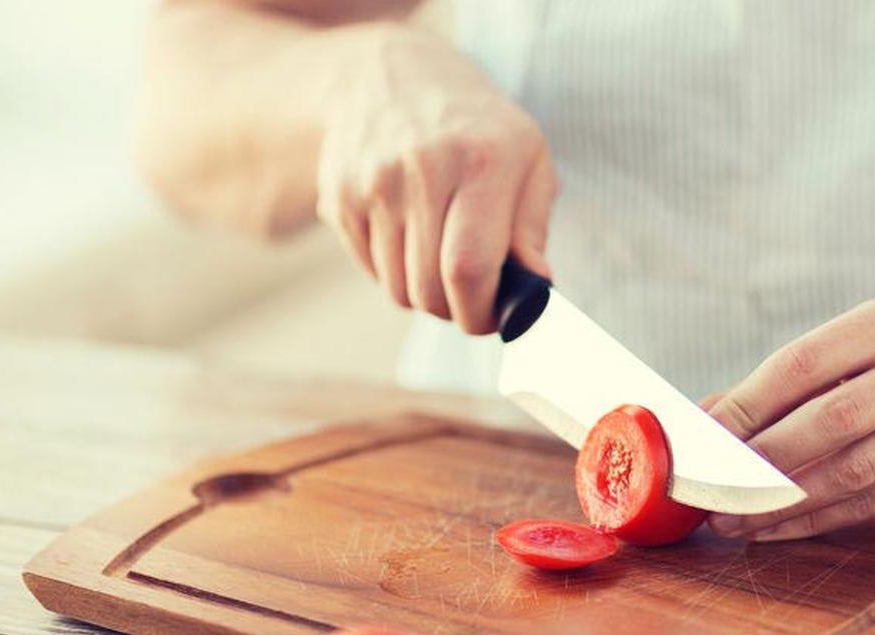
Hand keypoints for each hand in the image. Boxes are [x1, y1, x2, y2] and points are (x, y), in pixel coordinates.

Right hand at [316, 28, 557, 332]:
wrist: (391, 74)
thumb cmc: (478, 128)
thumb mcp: (527, 158)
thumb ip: (532, 228)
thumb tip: (535, 290)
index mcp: (482, 160)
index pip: (469, 269)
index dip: (480, 313)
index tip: (491, 320)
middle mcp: (422, 169)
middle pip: (430, 288)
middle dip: (455, 311)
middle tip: (471, 297)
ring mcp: (373, 183)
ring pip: (398, 288)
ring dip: (426, 294)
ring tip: (443, 260)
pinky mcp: (339, 196)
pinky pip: (371, 270)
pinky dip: (395, 272)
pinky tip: (411, 237)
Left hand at [706, 293, 874, 540]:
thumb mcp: (843, 362)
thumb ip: (774, 388)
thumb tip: (696, 423)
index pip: (801, 363)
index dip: (746, 404)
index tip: (702, 440)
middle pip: (829, 420)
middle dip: (760, 460)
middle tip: (710, 489)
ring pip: (851, 470)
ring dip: (781, 501)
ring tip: (730, 518)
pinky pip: (872, 505)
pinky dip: (814, 521)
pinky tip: (772, 529)